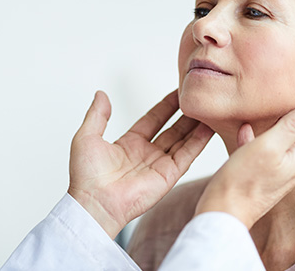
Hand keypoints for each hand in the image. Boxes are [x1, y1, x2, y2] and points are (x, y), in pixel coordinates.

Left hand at [68, 90, 213, 238]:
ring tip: (209, 109)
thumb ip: (98, 115)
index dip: (165, 106)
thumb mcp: (86, 137)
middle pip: (172, 129)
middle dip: (185, 115)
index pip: (152, 120)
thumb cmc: (85, 176)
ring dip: (195, 126)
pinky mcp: (168, 176)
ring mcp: (158, 165)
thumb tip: (101, 94)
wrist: (94, 202)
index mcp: (128, 145)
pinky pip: (186, 155)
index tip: (178, 92)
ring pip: (183, 141)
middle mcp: (146, 154)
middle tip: (198, 98)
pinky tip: (208, 128)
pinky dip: (198, 142)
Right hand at [195, 103, 294, 228]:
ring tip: (284, 111)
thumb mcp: (269, 147)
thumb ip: (292, 127)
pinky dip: (258, 138)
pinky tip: (246, 129)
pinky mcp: (256, 176)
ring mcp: (272, 173)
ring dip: (284, 127)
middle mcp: (289, 167)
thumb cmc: (243, 182)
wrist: (222, 212)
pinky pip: (261, 151)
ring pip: (282, 143)